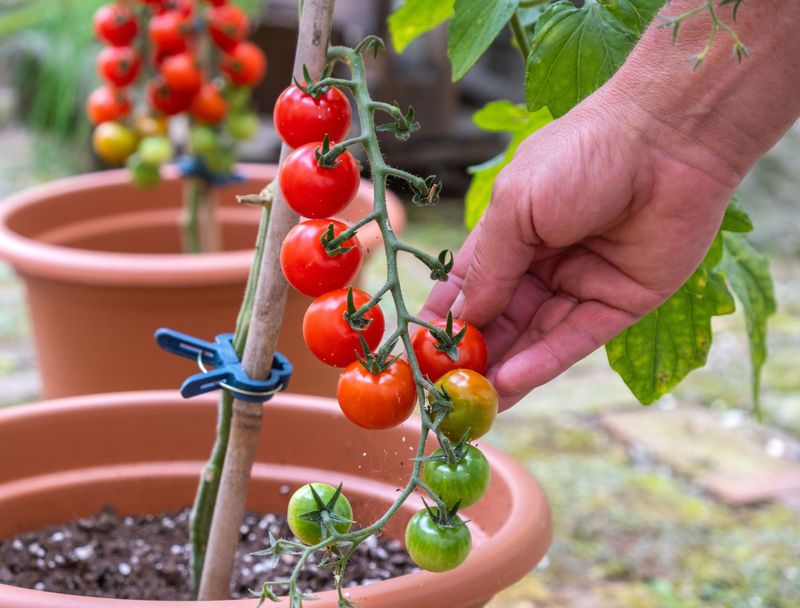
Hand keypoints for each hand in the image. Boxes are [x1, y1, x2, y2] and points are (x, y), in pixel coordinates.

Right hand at [421, 93, 739, 409]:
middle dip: (474, 356)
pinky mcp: (619, 304)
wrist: (667, 139)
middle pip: (501, 321)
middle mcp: (543, 265)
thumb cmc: (580, 156)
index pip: (468, 289)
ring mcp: (580, 286)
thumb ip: (488, 269)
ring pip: (535, 339)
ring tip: (474, 402)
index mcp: (510, 236)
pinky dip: (542, 362)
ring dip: (504, 370)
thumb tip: (461, 321)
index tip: (417, 356)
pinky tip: (511, 381)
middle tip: (445, 392)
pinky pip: (575, 339)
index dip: (443, 322)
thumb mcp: (516, 210)